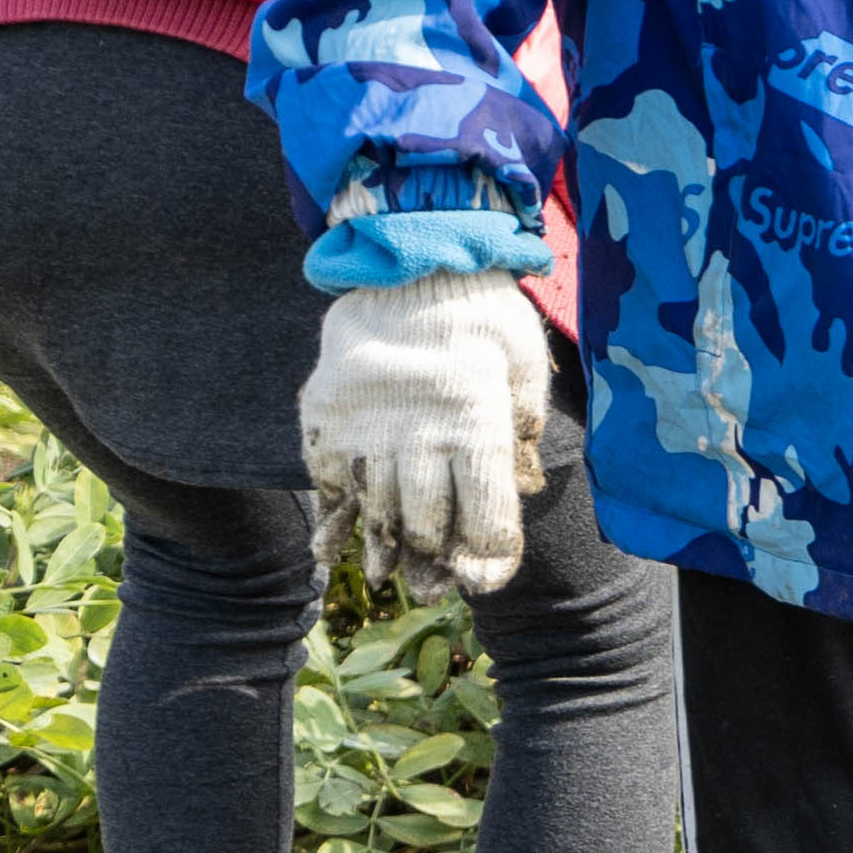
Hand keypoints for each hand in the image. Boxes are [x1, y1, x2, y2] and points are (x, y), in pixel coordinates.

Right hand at [298, 273, 554, 594]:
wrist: (410, 264)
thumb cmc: (483, 313)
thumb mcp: (525, 365)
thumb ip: (521, 424)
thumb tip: (523, 484)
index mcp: (477, 427)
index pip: (484, 513)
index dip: (485, 556)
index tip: (481, 580)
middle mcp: (420, 434)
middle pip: (425, 519)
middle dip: (430, 559)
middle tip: (432, 588)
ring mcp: (368, 426)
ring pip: (375, 505)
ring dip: (381, 546)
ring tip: (385, 576)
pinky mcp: (327, 414)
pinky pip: (327, 476)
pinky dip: (332, 511)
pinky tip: (330, 542)